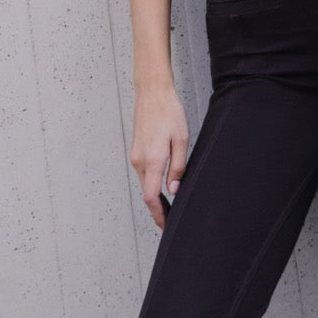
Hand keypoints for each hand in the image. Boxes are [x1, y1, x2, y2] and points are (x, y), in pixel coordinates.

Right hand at [129, 84, 188, 230]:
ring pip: (144, 183)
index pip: (151, 197)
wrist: (152, 91)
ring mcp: (136, 155)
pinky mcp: (136, 149)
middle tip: (169, 220)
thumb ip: (178, 167)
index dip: (158, 214)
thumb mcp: (181, 139)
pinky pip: (143, 172)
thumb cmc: (168, 111)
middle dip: (157, 209)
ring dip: (154, 196)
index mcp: (153, 160)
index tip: (165, 225)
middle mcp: (140, 161)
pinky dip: (150, 183)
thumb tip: (174, 189)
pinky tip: (160, 185)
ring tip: (168, 205)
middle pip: (146, 193)